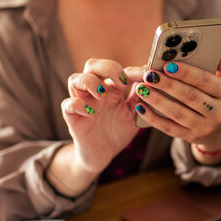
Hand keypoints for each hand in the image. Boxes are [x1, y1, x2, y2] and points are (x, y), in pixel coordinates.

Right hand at [61, 59, 143, 173]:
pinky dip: (77, 104)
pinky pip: (67, 104)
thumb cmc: (117, 131)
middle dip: (107, 67)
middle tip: (122, 80)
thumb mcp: (134, 114)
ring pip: (75, 79)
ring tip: (103, 94)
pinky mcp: (72, 118)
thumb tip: (153, 78)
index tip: (147, 75)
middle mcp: (95, 92)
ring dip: (90, 82)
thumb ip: (140, 97)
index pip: (117, 70)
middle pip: (93, 65)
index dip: (132, 70)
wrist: (103, 155)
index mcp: (112, 89)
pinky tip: (90, 112)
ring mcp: (82, 103)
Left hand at [134, 58, 220, 163]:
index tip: (167, 65)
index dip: (185, 72)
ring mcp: (204, 127)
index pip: (204, 80)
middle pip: (189, 96)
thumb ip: (216, 68)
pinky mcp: (190, 137)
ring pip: (177, 113)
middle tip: (149, 75)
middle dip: (167, 85)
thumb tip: (216, 53)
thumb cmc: (215, 98)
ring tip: (141, 88)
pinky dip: (153, 118)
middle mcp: (218, 112)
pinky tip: (141, 107)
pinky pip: (169, 128)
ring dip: (157, 100)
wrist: (219, 131)